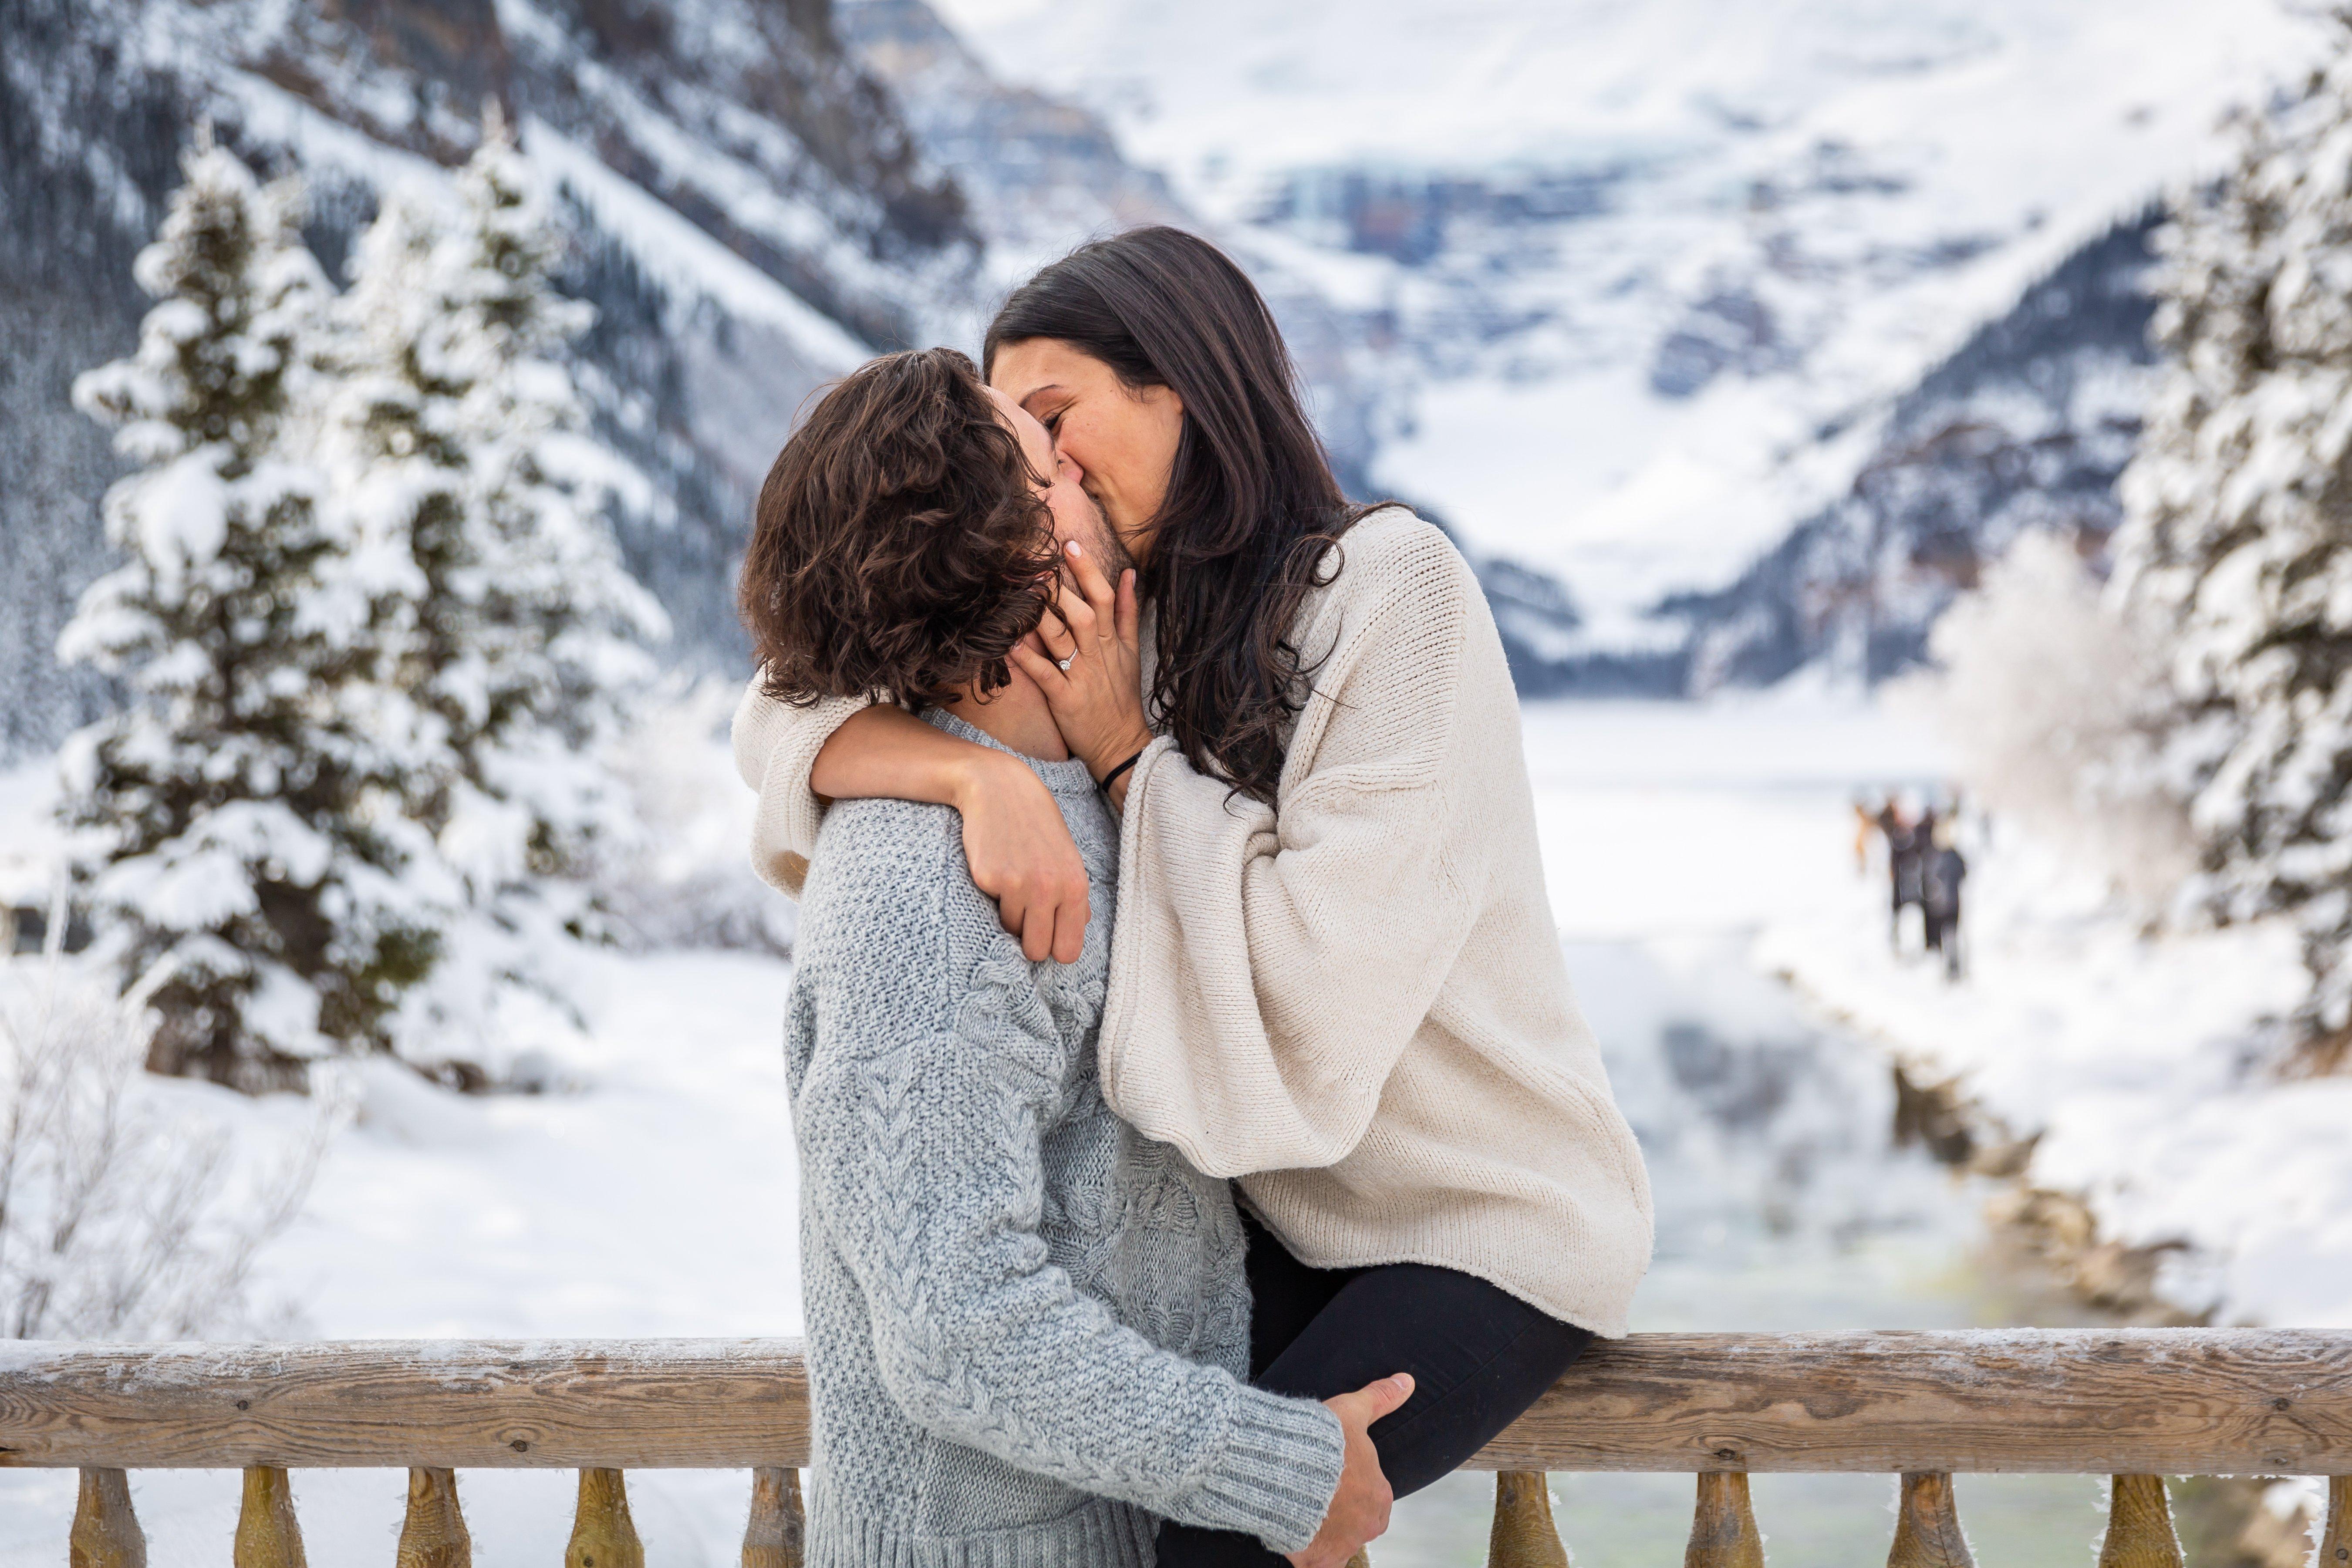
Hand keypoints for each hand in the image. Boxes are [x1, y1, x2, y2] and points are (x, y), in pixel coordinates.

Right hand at [952, 750, 1090, 963]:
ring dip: (1010, 915)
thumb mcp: (1067, 855)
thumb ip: (1075, 894)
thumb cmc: (1036, 822)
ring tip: (1012, 882)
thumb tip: (1081, 926)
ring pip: (1011, 932)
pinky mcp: (988, 878)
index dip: (1056, 949)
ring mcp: (1018, 885)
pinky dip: (992, 897)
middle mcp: (1050, 889)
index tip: (1048, 937)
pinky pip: (990, 910)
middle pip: (1038, 952)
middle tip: (1026, 918)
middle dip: (1030, 942)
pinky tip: (997, 868)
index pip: (1068, 950)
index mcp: (1075, 886)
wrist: (999, 787)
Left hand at [1011, 541, 1153, 791]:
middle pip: (1082, 613)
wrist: (1121, 744)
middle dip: (1060, 588)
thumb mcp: (1132, 651)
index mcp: (1113, 641)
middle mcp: (1098, 655)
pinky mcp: (1065, 700)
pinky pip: (1045, 675)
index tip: (1070, 544)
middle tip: (1037, 562)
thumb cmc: (1121, 697)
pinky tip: (1008, 641)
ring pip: (1062, 640)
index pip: (1104, 598)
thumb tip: (1129, 573)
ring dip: (1041, 615)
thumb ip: (1128, 612)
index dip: (1088, 571)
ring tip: (1021, 591)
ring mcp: (1081, 677)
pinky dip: (1027, 658)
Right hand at [1286, 1373, 1413, 1567]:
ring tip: (1299, 1505)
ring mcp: (1342, 1546)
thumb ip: (1381, 1398)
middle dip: (1339, 1509)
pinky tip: (1293, 1530)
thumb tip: (1407, 1381)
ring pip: (1336, 1540)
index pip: (1371, 1495)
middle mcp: (1366, 1526)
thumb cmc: (1319, 1441)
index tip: (1331, 1473)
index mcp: (1379, 1496)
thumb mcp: (1352, 1411)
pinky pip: (1316, 1562)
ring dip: (1322, 1528)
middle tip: (1314, 1489)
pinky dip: (1308, 1551)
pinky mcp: (1316, 1561)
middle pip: (1356, 1521)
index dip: (1349, 1483)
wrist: (1281, 1470)